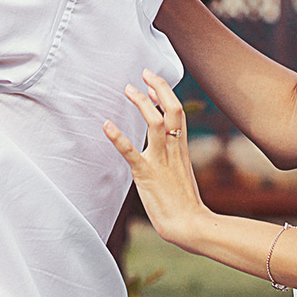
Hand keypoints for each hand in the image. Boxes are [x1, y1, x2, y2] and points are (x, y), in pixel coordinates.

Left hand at [101, 71, 212, 248]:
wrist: (191, 224)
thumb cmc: (185, 205)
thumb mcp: (180, 174)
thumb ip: (173, 159)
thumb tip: (165, 150)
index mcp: (181, 149)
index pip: (177, 113)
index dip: (166, 94)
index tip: (154, 83)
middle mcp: (173, 150)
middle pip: (172, 109)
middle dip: (159, 88)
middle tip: (144, 73)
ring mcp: (160, 161)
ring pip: (155, 123)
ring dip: (142, 103)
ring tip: (128, 89)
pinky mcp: (147, 174)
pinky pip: (131, 152)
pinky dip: (118, 137)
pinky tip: (106, 125)